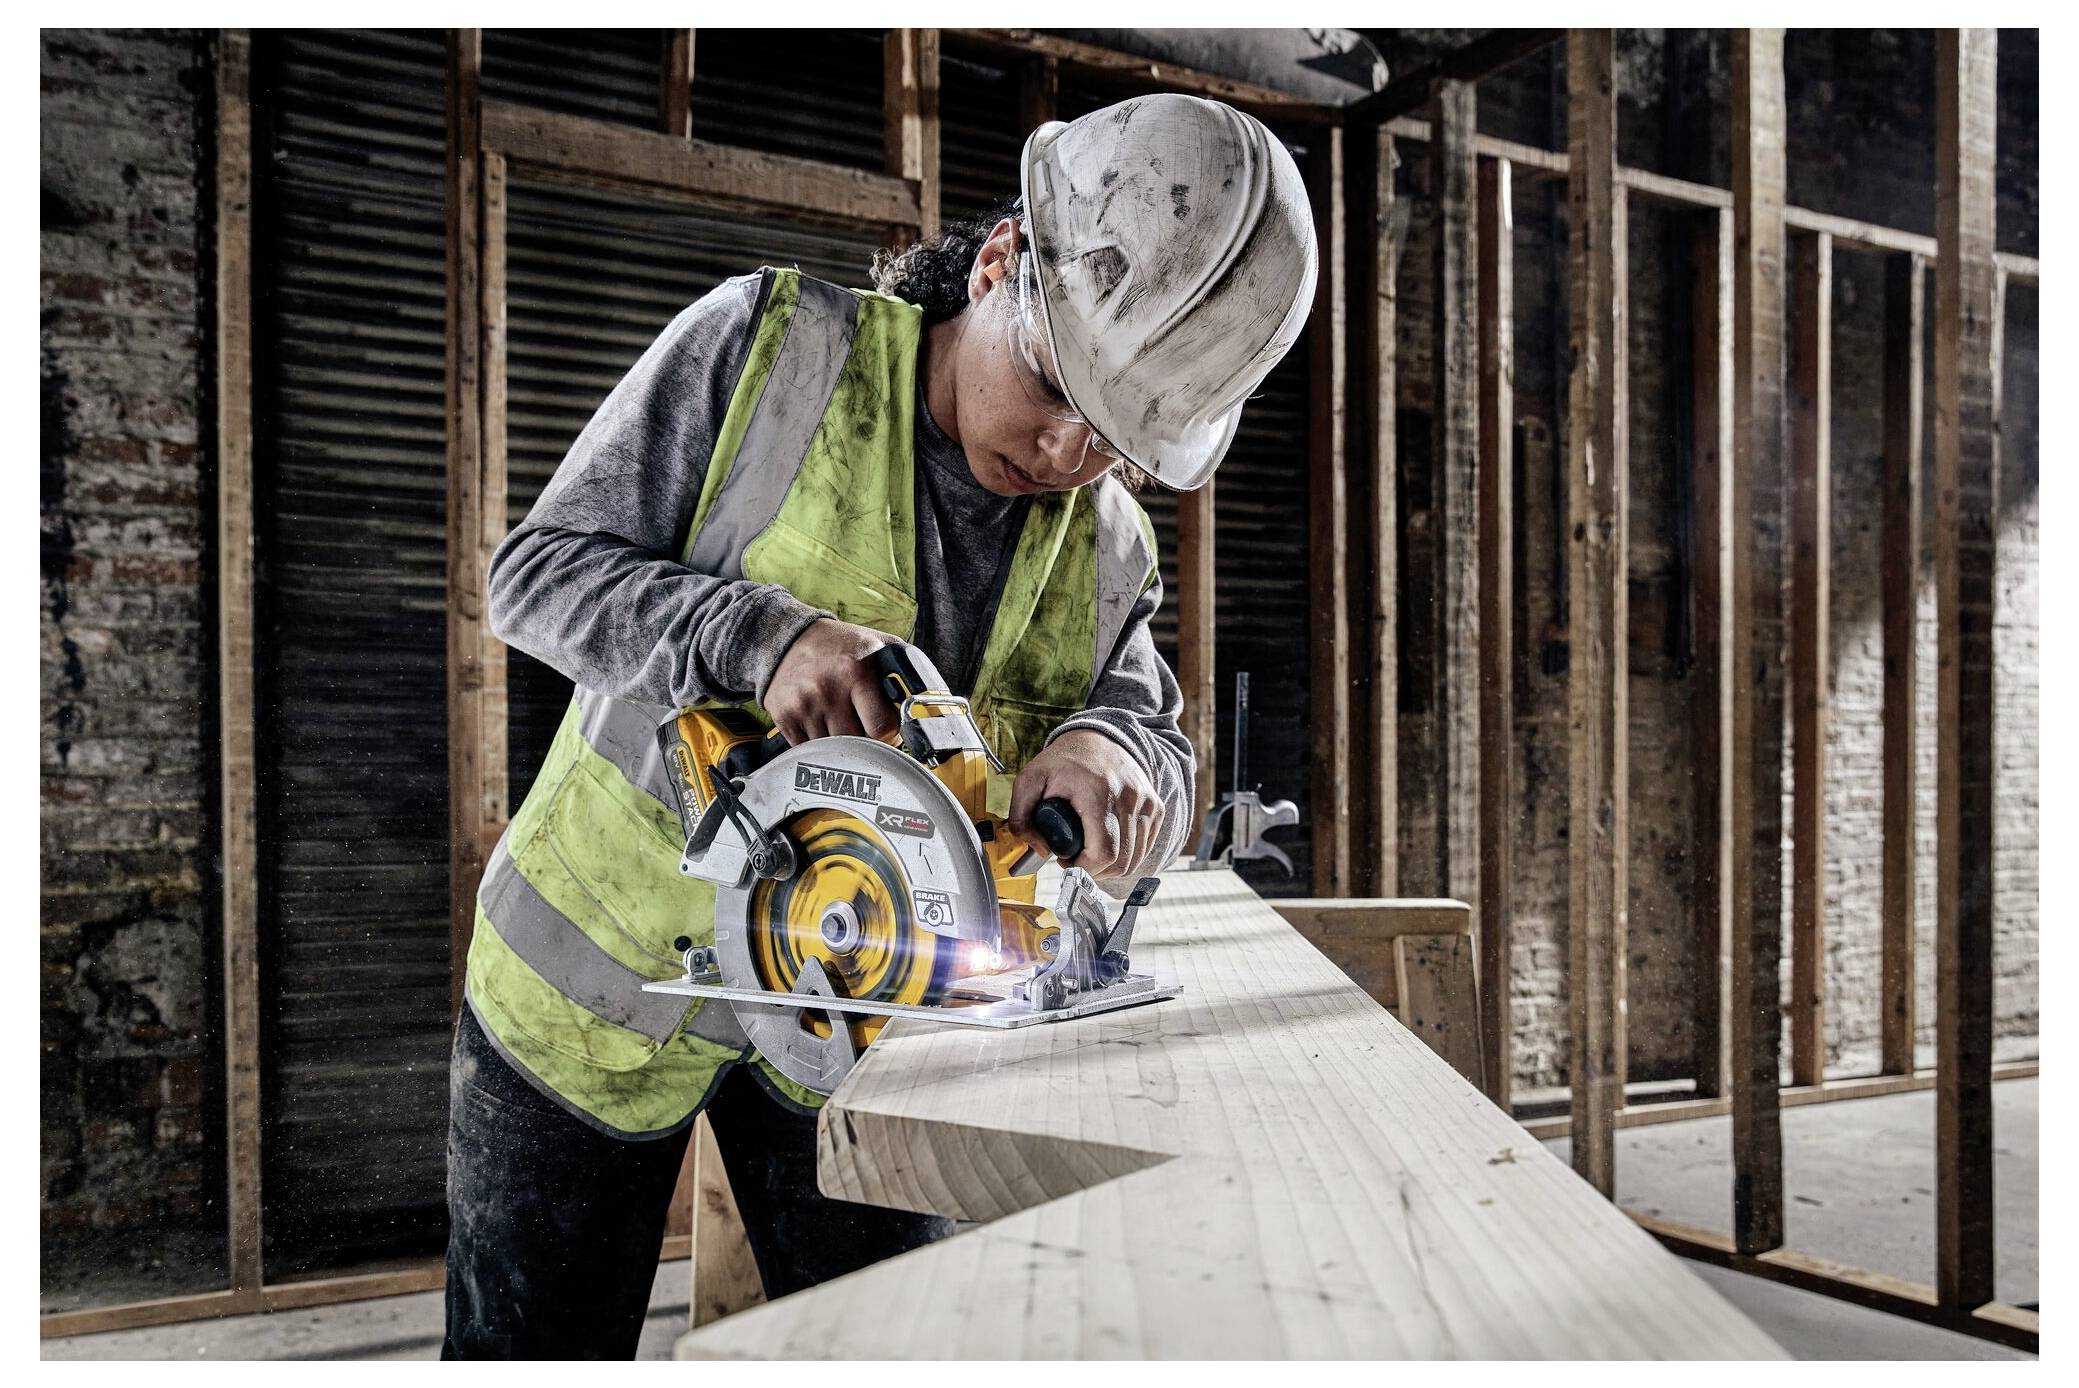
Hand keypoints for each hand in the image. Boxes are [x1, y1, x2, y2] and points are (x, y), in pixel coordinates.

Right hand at [764, 619, 904, 744]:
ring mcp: (803, 705)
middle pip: (857, 743)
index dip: (889, 733)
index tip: (887, 727)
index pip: (880, 728)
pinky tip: (821, 723)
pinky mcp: (784, 716)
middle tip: (864, 725)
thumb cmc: (842, 645)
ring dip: (840, 742)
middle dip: (865, 739)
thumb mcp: (879, 644)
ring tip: (841, 720)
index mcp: (856, 672)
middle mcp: (827, 690)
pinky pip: (807, 749)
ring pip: (832, 749)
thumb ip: (906, 669)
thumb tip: (929, 699)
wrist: (790, 638)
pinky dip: (816, 744)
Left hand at [1009, 729, 1164, 879]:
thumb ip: (1020, 816)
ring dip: (1112, 865)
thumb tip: (1039, 850)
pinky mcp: (1155, 807)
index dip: (1083, 868)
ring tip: (1089, 851)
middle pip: (1122, 861)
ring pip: (1136, 857)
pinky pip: (1145, 846)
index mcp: (1098, 793)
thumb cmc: (1064, 760)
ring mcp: (1146, 803)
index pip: (1103, 852)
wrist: (1097, 738)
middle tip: (1075, 859)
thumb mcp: (1030, 780)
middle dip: (1095, 871)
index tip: (1065, 860)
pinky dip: (1127, 854)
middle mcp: (1129, 798)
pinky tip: (1107, 843)